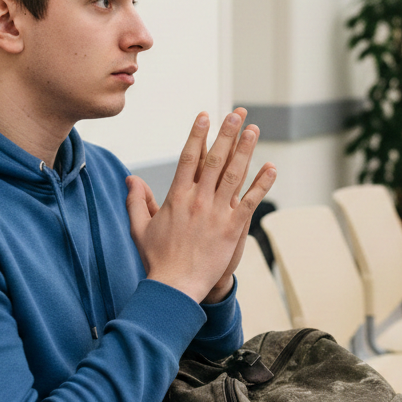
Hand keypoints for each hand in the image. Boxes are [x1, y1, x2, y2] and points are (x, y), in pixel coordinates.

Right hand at [126, 109, 275, 303]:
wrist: (175, 287)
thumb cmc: (157, 259)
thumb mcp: (140, 228)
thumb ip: (136, 201)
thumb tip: (130, 179)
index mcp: (177, 197)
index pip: (188, 158)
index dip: (197, 135)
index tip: (205, 116)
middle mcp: (198, 200)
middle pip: (214, 159)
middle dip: (226, 134)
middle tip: (236, 114)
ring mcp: (216, 213)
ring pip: (234, 174)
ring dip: (245, 150)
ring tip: (254, 130)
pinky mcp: (232, 228)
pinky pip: (250, 200)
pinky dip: (262, 183)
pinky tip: (271, 167)